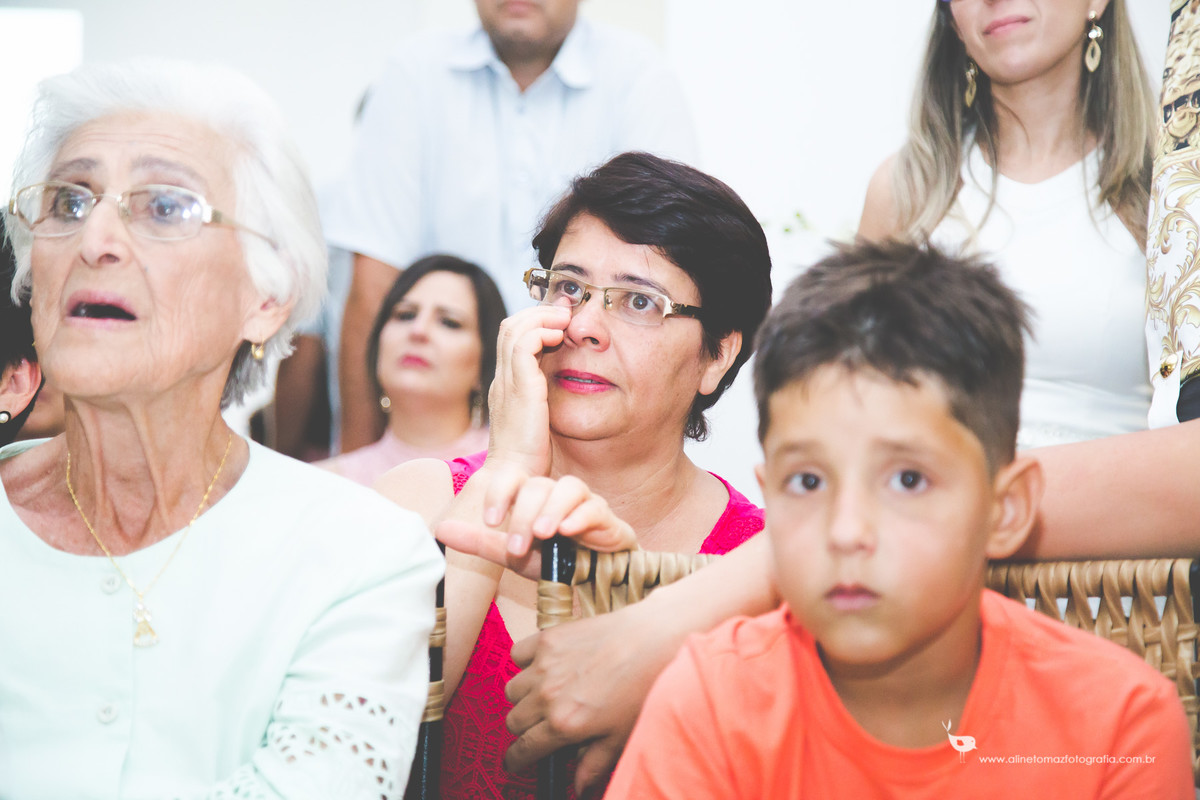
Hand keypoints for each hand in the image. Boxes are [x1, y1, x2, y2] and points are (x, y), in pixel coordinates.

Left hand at [435, 473, 636, 579]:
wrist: (593, 583)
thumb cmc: (553, 563)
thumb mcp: (511, 554)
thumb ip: (479, 541)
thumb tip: (441, 529)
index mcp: (531, 496)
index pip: (512, 477)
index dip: (499, 493)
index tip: (490, 521)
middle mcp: (556, 493)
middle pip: (538, 485)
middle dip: (524, 515)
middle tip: (517, 547)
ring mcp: (583, 502)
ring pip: (569, 487)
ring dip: (552, 509)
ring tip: (543, 533)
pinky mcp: (606, 518)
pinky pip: (595, 507)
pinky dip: (581, 516)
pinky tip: (568, 531)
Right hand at [485, 305, 570, 485]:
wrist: (515, 476)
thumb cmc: (530, 455)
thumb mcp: (538, 419)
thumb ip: (545, 399)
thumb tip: (565, 382)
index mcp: (506, 384)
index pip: (512, 338)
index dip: (534, 322)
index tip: (559, 319)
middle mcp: (502, 379)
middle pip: (509, 327)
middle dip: (537, 313)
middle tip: (563, 311)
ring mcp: (507, 382)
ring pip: (514, 330)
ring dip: (540, 317)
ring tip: (563, 318)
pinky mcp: (519, 388)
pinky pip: (523, 346)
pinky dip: (540, 333)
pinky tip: (558, 337)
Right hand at [503, 601, 680, 794]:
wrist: (655, 641)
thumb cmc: (642, 688)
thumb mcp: (620, 737)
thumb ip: (593, 764)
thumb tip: (578, 787)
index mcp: (563, 724)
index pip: (523, 749)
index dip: (517, 759)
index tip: (517, 760)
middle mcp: (548, 695)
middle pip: (514, 721)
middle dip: (525, 729)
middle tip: (543, 726)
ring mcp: (544, 664)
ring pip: (512, 690)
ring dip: (524, 696)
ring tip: (548, 694)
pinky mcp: (548, 638)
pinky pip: (517, 654)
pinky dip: (525, 662)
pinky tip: (545, 666)